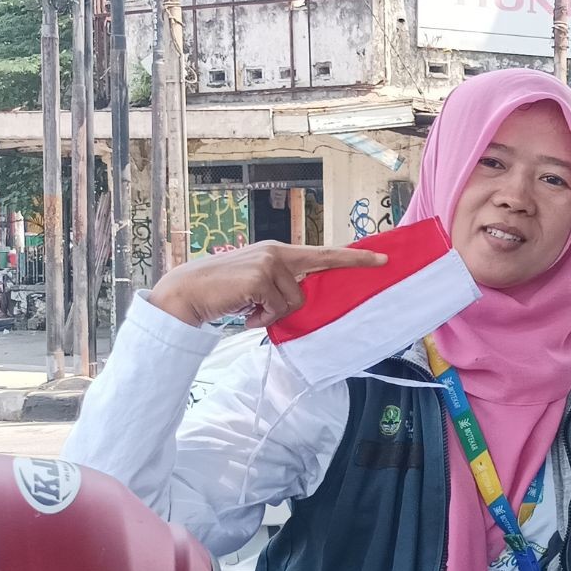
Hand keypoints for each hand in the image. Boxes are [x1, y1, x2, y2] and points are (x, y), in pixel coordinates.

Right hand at [149, 240, 385, 328]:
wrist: (188, 293)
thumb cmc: (225, 293)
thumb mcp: (259, 286)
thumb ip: (283, 287)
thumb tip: (304, 302)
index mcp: (280, 252)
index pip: (324, 254)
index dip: (354, 258)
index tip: (382, 260)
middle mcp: (278, 252)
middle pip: (307, 290)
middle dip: (285, 307)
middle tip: (254, 305)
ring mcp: (270, 262)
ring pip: (294, 304)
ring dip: (270, 314)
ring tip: (246, 307)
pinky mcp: (261, 277)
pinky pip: (277, 310)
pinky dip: (260, 318)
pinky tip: (242, 310)